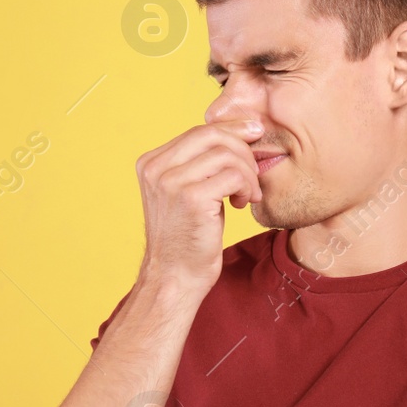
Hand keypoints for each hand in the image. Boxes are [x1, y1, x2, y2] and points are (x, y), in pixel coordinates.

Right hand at [134, 117, 262, 292]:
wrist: (175, 278)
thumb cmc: (187, 237)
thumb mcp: (187, 192)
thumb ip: (200, 164)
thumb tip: (239, 131)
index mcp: (151, 163)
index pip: (199, 130)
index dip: (232, 129)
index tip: (255, 133)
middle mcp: (155, 168)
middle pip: (212, 134)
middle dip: (243, 149)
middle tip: (254, 174)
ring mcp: (170, 182)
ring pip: (226, 154)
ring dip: (247, 173)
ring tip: (247, 195)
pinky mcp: (191, 198)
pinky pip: (233, 175)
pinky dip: (246, 186)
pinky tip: (242, 204)